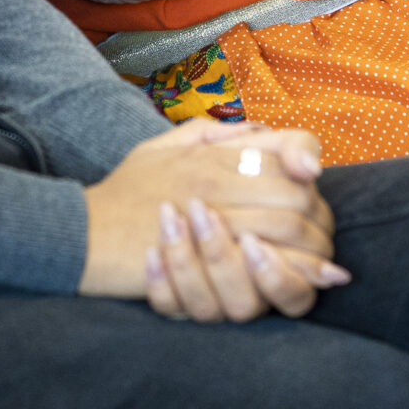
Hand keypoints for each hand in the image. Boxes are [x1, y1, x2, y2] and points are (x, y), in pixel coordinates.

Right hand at [82, 121, 341, 320]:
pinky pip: (268, 268)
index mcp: (213, 152)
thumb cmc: (124, 192)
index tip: (311, 178)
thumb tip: (256, 129)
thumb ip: (209, 133)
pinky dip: (299, 273)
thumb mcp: (161, 147)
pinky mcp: (207, 262)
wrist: (83, 235)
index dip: (305, 160)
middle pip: (298, 194)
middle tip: (321, 232)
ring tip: (325, 262)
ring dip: (314, 248)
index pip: (284, 146)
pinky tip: (318, 279)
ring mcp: (213, 220)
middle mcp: (218, 179)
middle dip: (319, 217)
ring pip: (289, 229)